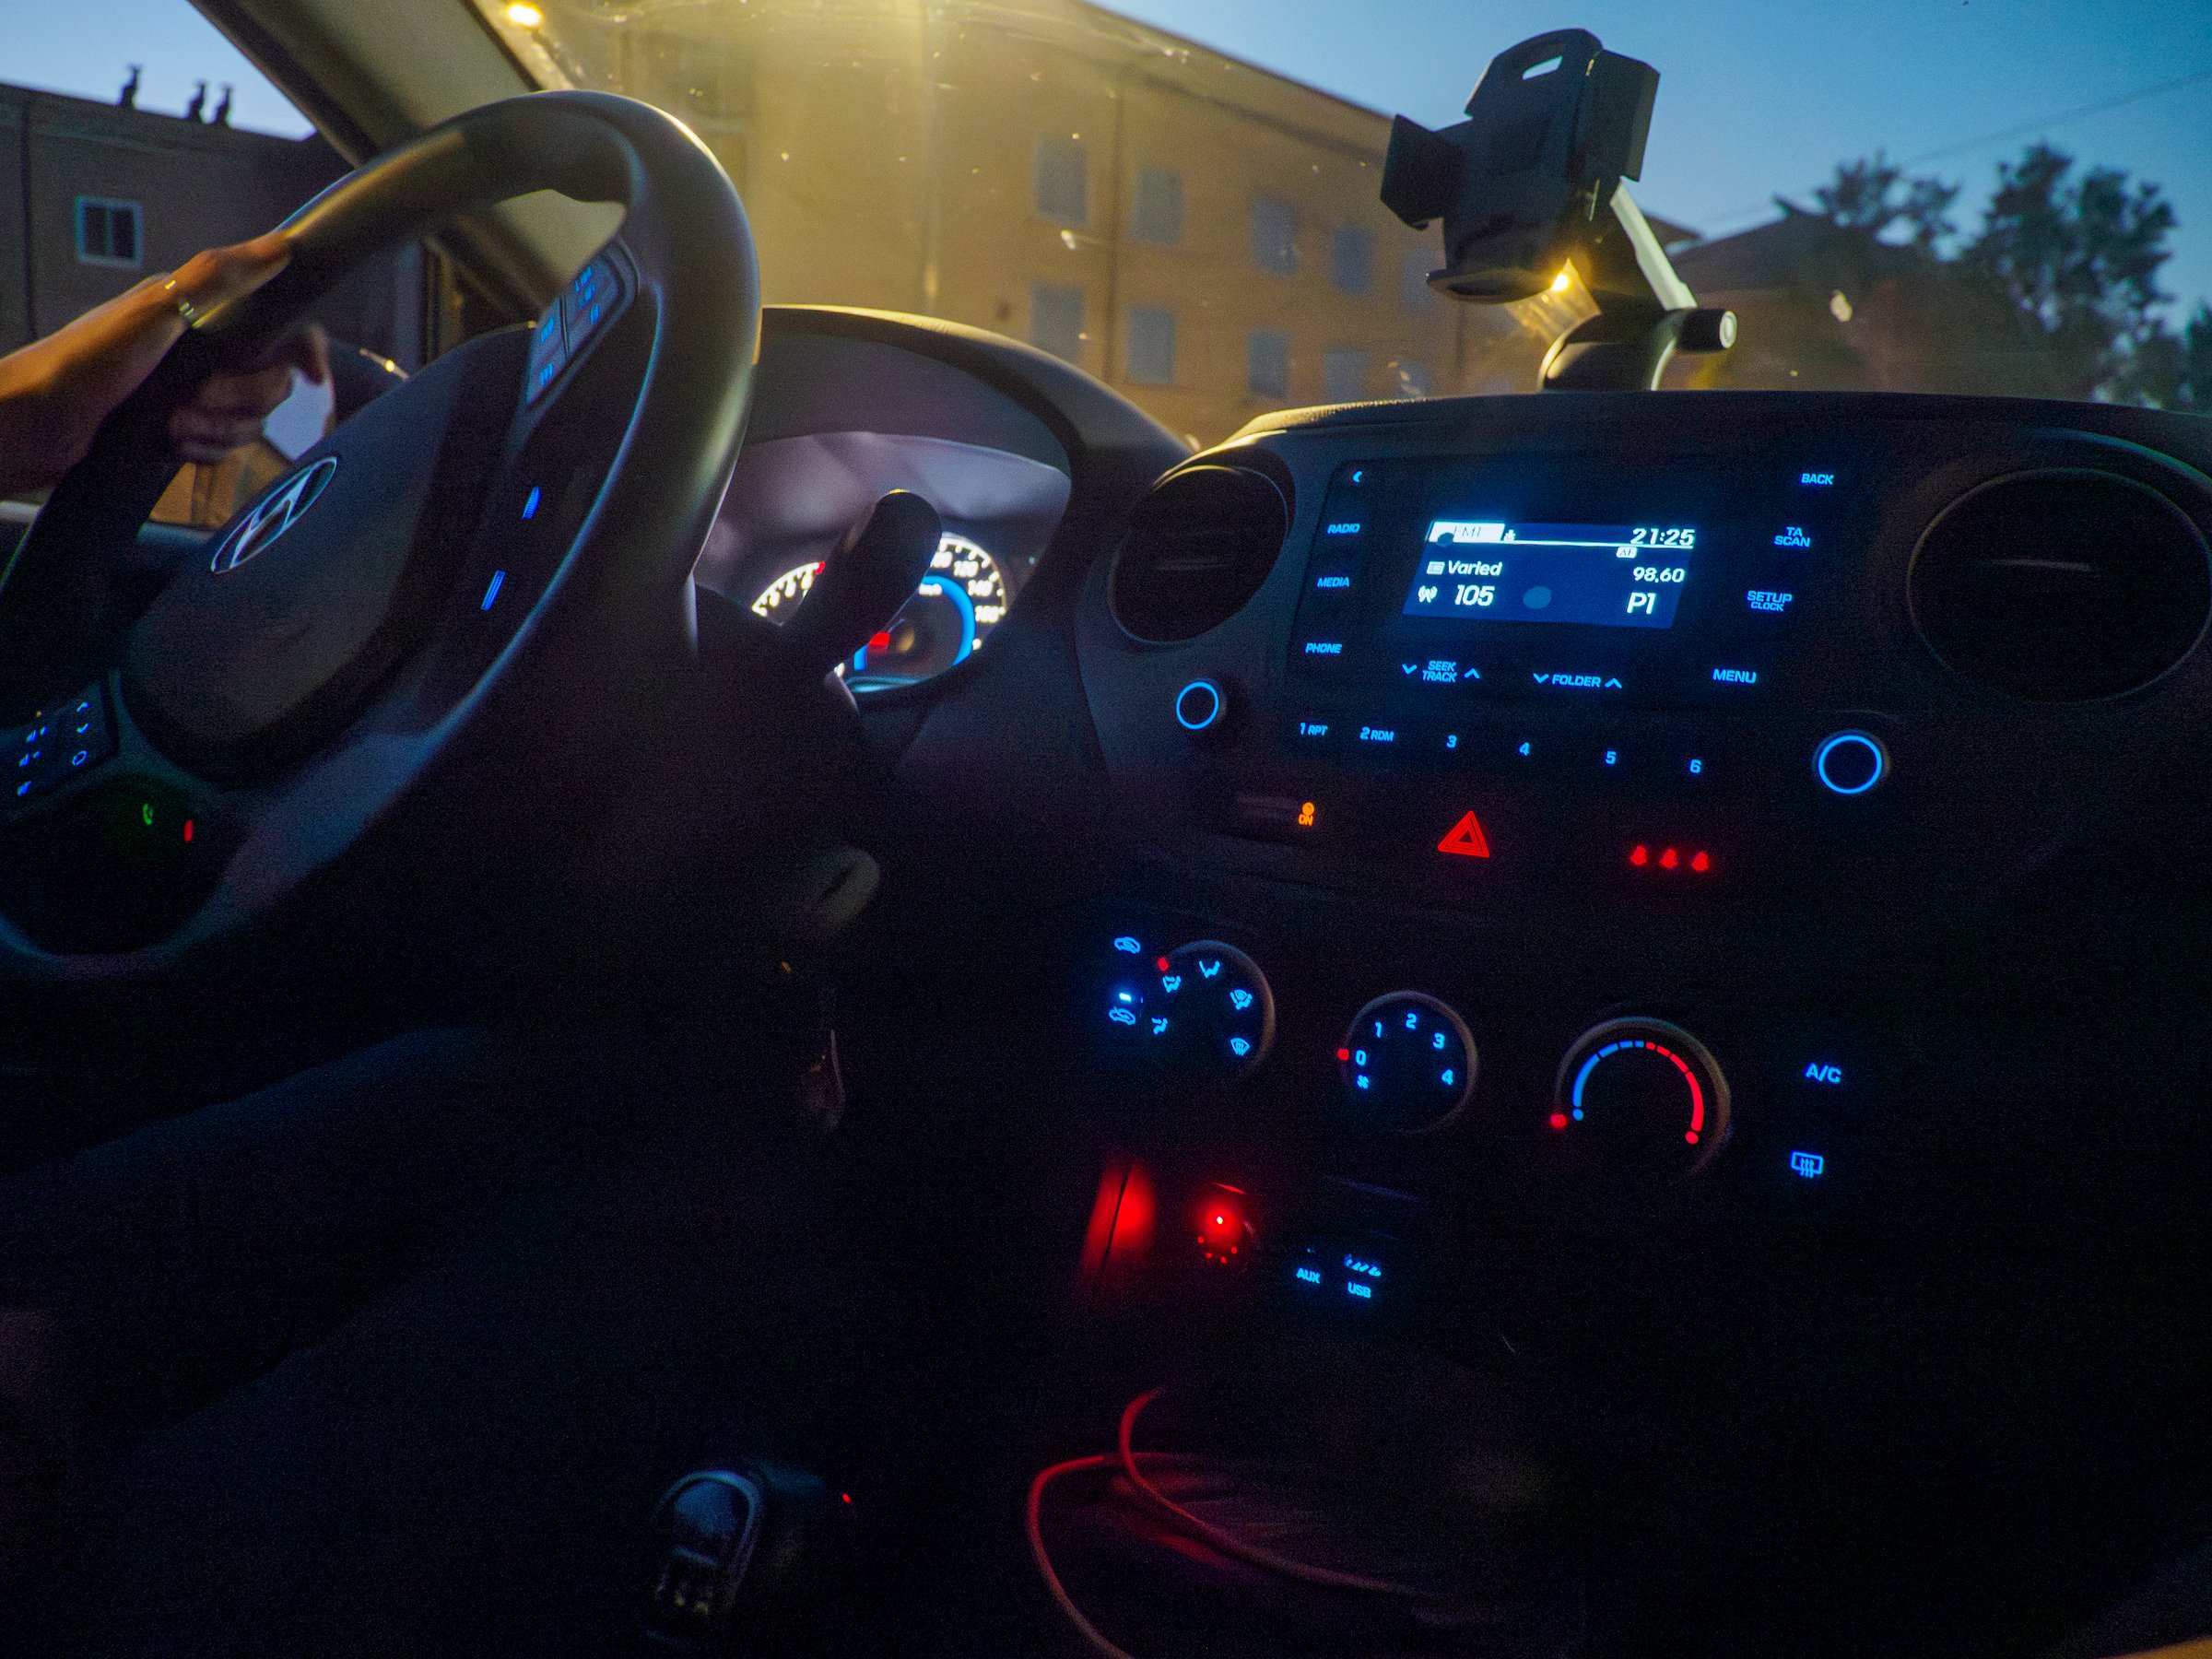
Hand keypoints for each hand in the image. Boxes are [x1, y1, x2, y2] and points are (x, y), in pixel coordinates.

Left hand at [0, 233, 329, 496]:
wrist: (36, 422)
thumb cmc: (84, 360)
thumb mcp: (158, 306)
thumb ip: (221, 275)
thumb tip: (279, 247)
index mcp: (201, 313)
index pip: (278, 325)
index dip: (303, 349)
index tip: (312, 373)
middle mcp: (201, 352)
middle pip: (270, 382)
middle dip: (242, 398)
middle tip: (201, 395)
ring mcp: (191, 393)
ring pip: (249, 420)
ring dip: (219, 428)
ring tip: (177, 422)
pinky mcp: (180, 430)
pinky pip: (223, 448)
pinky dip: (205, 449)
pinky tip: (174, 442)